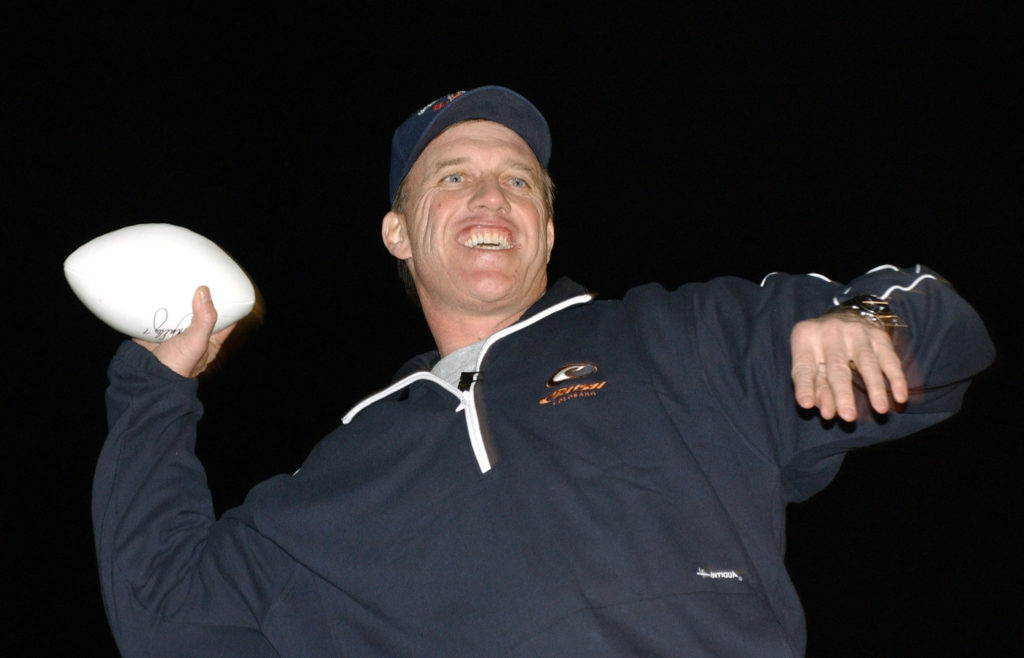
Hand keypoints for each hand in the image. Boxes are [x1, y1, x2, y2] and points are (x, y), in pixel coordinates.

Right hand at [133, 286, 235, 377]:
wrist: (146, 373)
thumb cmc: (176, 365)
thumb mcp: (197, 342)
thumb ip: (204, 319)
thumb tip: (205, 292)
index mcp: (210, 341)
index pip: (226, 321)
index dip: (229, 307)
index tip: (226, 290)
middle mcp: (195, 336)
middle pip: (202, 312)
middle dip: (202, 299)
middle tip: (201, 280)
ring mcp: (177, 332)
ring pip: (183, 311)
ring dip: (182, 300)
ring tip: (184, 282)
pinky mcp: (159, 329)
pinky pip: (163, 313)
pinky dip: (164, 304)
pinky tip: (165, 291)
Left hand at [790, 311, 907, 421]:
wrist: (845, 316)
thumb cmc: (821, 349)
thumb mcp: (809, 363)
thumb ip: (816, 389)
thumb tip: (828, 413)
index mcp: (805, 338)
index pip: (804, 368)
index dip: (804, 387)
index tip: (806, 405)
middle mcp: (830, 332)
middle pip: (837, 367)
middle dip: (842, 394)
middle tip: (848, 417)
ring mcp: (856, 332)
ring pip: (867, 363)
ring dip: (875, 388)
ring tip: (880, 410)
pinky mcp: (878, 336)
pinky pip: (889, 359)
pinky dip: (896, 378)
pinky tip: (900, 396)